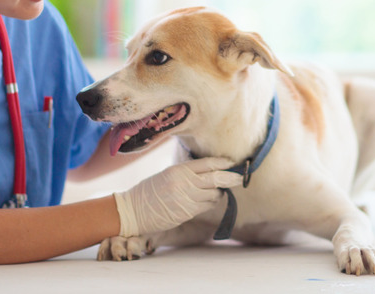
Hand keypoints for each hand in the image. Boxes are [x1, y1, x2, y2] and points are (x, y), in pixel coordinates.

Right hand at [114, 157, 241, 236]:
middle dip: (231, 178)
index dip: (223, 163)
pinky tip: (207, 200)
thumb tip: (210, 172)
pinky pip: (206, 206)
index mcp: (178, 170)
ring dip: (218, 193)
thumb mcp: (167, 174)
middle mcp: (184, 183)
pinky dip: (210, 202)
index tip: (232, 163)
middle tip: (239, 177)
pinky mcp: (187, 212)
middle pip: (216, 179)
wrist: (134, 210)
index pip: (207, 164)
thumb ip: (187, 173)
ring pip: (214, 195)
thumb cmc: (150, 191)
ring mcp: (186, 199)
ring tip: (216, 190)